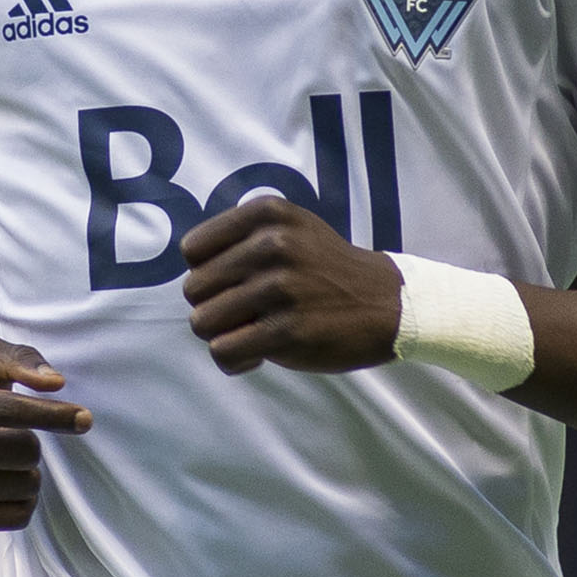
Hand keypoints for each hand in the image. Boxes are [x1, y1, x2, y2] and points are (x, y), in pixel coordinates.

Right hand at [0, 335, 91, 530]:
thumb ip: (22, 359)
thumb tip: (56, 384)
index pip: (7, 411)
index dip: (52, 415)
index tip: (85, 418)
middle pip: (21, 453)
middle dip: (32, 441)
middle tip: (14, 434)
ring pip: (24, 487)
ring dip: (29, 470)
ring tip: (4, 456)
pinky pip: (18, 517)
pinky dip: (24, 498)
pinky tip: (4, 479)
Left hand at [178, 198, 403, 375]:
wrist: (386, 304)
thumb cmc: (326, 268)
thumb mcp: (289, 227)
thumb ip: (240, 236)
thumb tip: (190, 267)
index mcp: (267, 215)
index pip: (192, 250)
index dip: (207, 273)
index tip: (236, 283)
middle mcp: (271, 245)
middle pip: (193, 289)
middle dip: (214, 307)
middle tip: (248, 313)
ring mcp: (279, 288)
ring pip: (201, 322)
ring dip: (223, 335)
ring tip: (253, 333)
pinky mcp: (286, 331)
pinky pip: (222, 351)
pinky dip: (234, 360)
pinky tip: (257, 356)